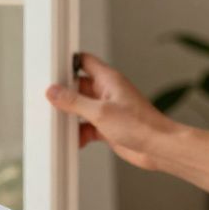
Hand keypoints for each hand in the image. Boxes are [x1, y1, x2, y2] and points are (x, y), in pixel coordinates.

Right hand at [47, 53, 178, 170]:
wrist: (157, 148)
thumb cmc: (140, 125)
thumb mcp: (100, 111)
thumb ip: (74, 102)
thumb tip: (54, 92)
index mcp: (108, 79)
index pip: (84, 61)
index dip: (67, 62)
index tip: (51, 69)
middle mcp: (107, 92)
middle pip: (78, 87)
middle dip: (65, 95)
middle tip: (51, 101)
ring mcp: (107, 110)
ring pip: (81, 109)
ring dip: (72, 117)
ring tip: (61, 123)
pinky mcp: (108, 127)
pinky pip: (87, 126)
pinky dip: (80, 133)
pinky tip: (76, 139)